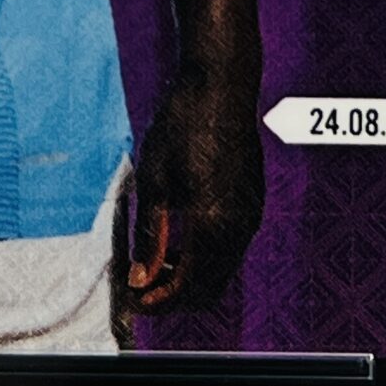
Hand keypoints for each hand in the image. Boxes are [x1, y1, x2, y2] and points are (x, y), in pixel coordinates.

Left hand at [126, 72, 265, 313]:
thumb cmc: (182, 123)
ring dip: (191, 277)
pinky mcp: (254, 203)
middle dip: (174, 296)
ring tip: (155, 261)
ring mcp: (251, 215)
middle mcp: (239, 226)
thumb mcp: (154, 177)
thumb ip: (151, 233)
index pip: (186, 288)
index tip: (131, 299)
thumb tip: (140, 278)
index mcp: (212, 222)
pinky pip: (232, 248)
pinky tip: (181, 239)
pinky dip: (207, 258)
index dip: (157, 301)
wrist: (223, 83)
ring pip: (223, 271)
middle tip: (140, 285)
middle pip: (209, 289)